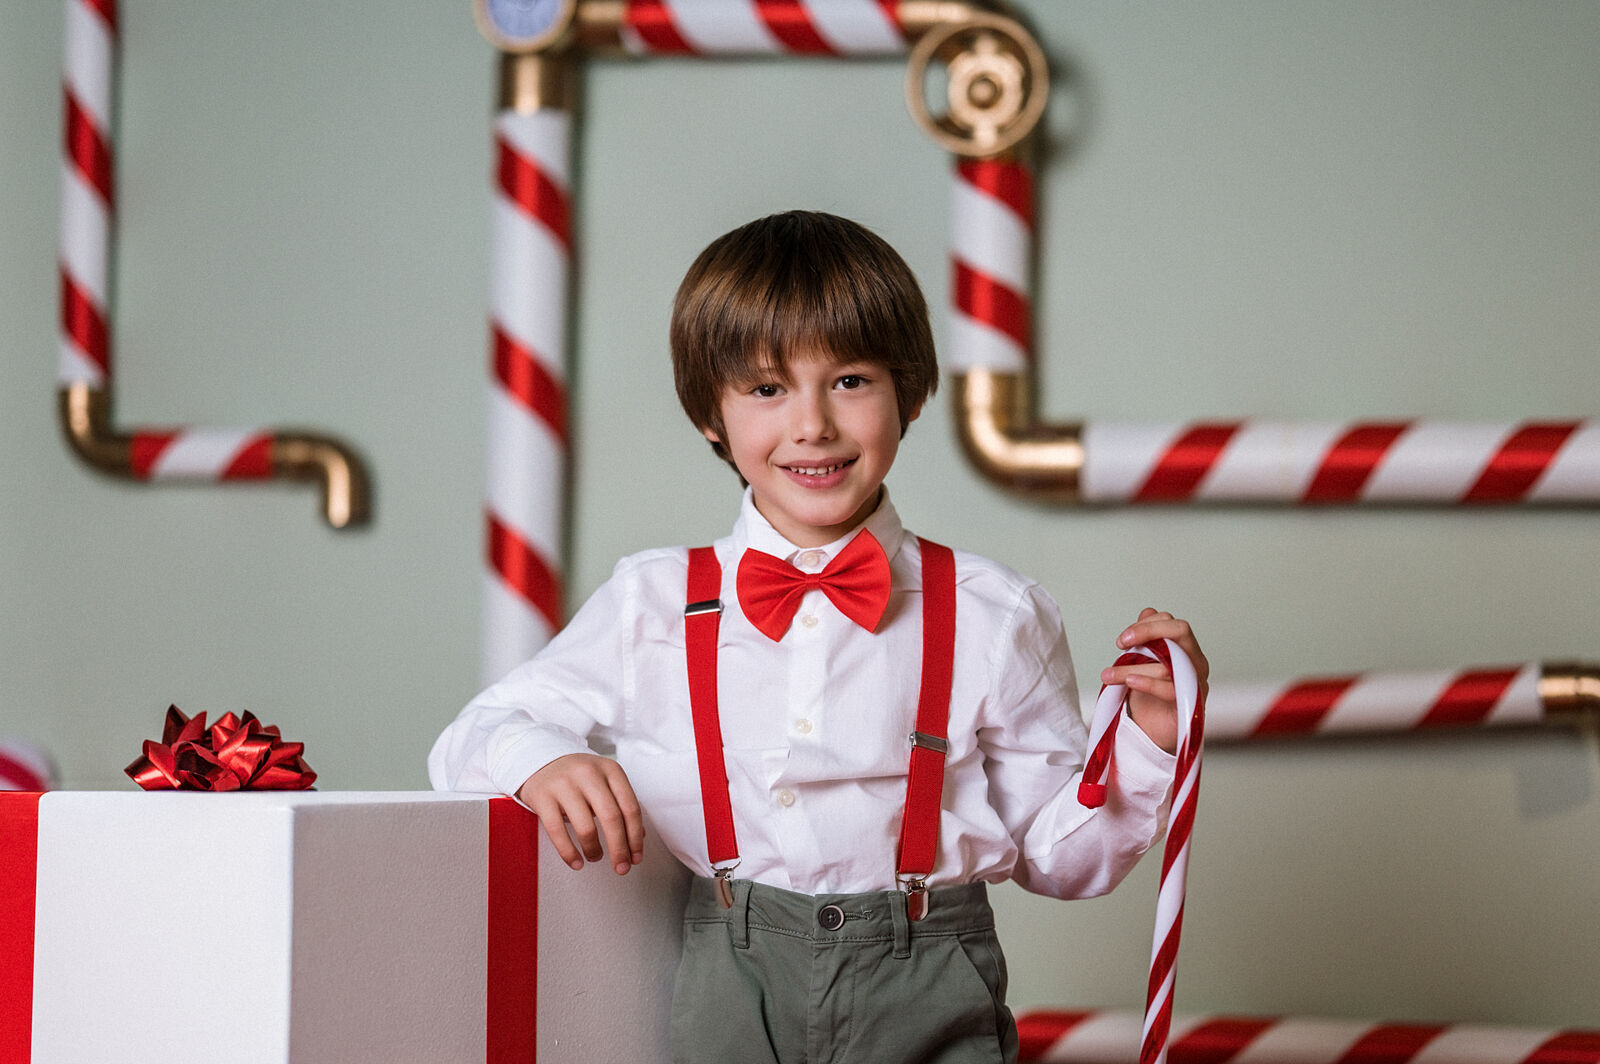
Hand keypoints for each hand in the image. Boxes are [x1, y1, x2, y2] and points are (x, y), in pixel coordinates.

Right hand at [516, 753, 644, 874]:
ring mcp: (564, 785)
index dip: (635, 837)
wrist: (540, 760)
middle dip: (619, 849)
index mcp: (610, 770)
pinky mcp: (542, 797)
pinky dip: (569, 853)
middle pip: (611, 818)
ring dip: (594, 850)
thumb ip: (621, 805)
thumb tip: (638, 838)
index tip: (636, 857)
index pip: (630, 807)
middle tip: (622, 868)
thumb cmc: (578, 777)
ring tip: (595, 857)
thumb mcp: (604, 782)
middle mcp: (589, 774)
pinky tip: (576, 863)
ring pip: (586, 827)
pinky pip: (558, 832)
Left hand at [1099, 608, 1209, 754]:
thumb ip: (1146, 638)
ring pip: (1168, 663)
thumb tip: (1148, 611)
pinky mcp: (1190, 705)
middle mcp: (1196, 662)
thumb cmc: (1149, 694)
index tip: (1121, 640)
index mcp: (1186, 649)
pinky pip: (1172, 689)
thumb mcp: (1143, 661)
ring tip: (1107, 675)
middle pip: (1180, 631)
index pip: (1171, 623)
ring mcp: (1196, 683)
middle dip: (1148, 631)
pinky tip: (1130, 681)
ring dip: (1132, 667)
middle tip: (1120, 643)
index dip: (1146, 625)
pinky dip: (1149, 683)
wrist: (1153, 731)